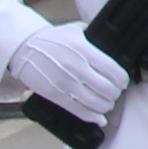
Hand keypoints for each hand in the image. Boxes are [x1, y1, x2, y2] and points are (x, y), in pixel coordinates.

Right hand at [8, 22, 127, 125]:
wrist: (24, 48)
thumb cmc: (51, 39)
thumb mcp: (75, 30)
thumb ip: (94, 37)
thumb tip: (111, 45)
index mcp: (84, 50)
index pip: (113, 70)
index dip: (122, 80)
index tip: (123, 82)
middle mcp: (77, 68)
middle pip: (107, 89)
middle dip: (115, 94)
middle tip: (115, 93)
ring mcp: (66, 84)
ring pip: (95, 103)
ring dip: (106, 106)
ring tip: (107, 103)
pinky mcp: (55, 95)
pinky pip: (79, 111)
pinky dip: (93, 117)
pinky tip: (99, 118)